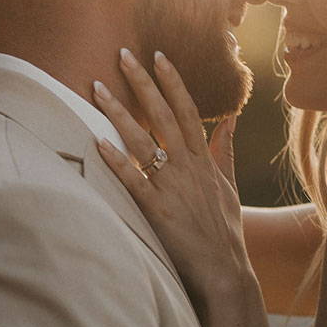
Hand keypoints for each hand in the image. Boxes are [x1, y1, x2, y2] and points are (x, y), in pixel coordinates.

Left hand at [93, 49, 249, 308]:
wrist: (224, 270)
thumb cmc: (225, 230)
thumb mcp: (229, 185)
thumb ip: (226, 150)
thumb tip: (230, 119)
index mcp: (203, 159)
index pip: (187, 109)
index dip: (172, 81)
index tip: (158, 55)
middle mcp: (187, 167)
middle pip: (162, 115)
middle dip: (142, 83)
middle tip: (122, 55)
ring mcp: (171, 187)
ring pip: (142, 141)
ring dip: (118, 113)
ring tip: (97, 88)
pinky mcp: (157, 210)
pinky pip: (133, 180)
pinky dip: (116, 160)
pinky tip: (97, 142)